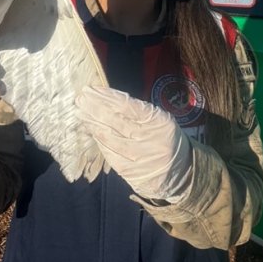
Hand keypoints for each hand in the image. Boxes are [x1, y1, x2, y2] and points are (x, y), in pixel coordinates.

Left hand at [75, 86, 192, 201]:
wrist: (182, 172)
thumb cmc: (165, 138)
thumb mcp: (159, 120)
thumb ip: (137, 111)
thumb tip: (106, 98)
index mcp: (159, 122)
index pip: (128, 106)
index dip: (107, 97)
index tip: (91, 89)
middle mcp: (150, 140)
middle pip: (116, 121)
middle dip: (95, 108)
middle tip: (80, 99)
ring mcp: (140, 157)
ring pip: (110, 138)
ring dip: (93, 124)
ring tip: (81, 113)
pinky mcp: (132, 172)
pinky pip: (110, 154)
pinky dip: (99, 141)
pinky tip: (92, 131)